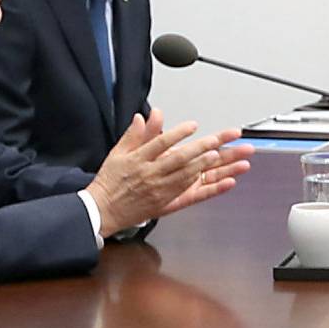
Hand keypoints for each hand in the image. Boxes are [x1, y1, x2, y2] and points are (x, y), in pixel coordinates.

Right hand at [85, 108, 253, 236]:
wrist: (103, 210)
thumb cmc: (111, 181)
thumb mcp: (118, 153)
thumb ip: (135, 134)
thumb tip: (145, 116)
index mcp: (138, 160)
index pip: (160, 144)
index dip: (178, 134)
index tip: (192, 125)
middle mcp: (150, 175)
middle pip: (179, 159)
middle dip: (201, 148)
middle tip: (218, 140)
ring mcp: (160, 190)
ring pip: (187, 176)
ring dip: (206, 165)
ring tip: (222, 156)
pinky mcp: (167, 203)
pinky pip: (192, 195)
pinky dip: (210, 189)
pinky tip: (225, 183)